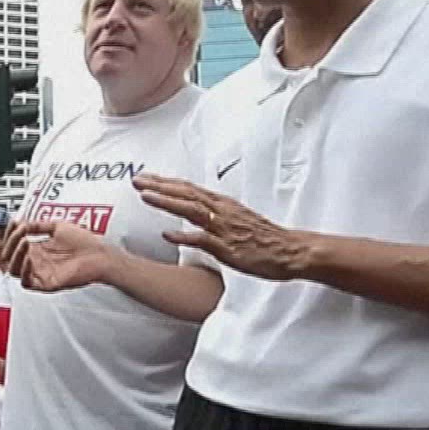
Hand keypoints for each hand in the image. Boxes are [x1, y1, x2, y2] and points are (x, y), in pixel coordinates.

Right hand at [4, 218, 117, 292]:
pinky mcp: (46, 284)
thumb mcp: (57, 226)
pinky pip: (26, 282)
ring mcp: (40, 273)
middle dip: (10, 243)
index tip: (13, 222)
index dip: (10, 233)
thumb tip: (21, 223)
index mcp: (38, 249)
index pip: (13, 244)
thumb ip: (38, 225)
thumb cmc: (85, 242)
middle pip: (9, 257)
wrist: (99, 255)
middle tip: (18, 233)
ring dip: (15, 255)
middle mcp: (37, 261)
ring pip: (13, 270)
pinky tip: (28, 258)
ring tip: (24, 242)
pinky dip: (23, 270)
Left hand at [133, 173, 311, 280]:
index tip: (146, 178)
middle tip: (136, 179)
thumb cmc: (265, 239)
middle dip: (160, 186)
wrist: (292, 251)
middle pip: (186, 193)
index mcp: (223, 205)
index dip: (166, 183)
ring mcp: (225, 228)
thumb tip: (195, 215)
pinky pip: (204, 240)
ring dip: (167, 202)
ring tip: (145, 196)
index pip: (189, 189)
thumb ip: (215, 216)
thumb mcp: (236, 221)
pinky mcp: (229, 248)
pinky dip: (184, 236)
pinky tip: (167, 235)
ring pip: (192, 210)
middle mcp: (222, 211)